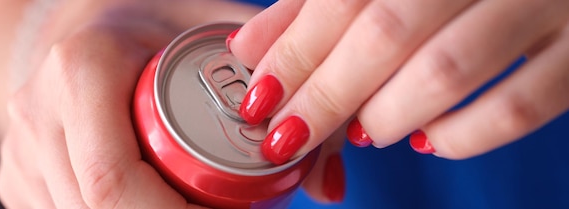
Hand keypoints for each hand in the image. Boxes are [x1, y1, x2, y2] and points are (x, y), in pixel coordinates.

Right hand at [0, 0, 262, 207]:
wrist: (93, 28)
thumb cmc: (160, 32)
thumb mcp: (222, 42)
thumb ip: (283, 98)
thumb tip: (327, 188)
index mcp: (81, 69)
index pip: (113, 180)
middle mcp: (37, 112)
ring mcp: (19, 150)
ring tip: (190, 207)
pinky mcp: (17, 178)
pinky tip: (153, 204)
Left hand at [228, 0, 568, 160]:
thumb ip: (315, 4)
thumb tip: (252, 46)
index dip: (296, 52)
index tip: (262, 96)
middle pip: (387, 32)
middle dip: (327, 94)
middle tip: (290, 133)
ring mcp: (543, 0)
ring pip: (447, 70)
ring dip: (386, 115)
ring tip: (360, 130)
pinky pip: (519, 107)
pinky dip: (460, 136)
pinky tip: (427, 139)